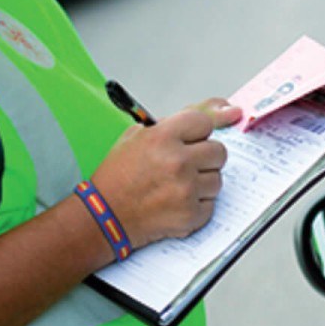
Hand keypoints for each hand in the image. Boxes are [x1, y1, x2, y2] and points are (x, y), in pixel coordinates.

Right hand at [91, 99, 241, 245]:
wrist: (104, 215)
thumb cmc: (118, 177)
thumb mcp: (136, 136)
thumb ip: (172, 124)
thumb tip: (220, 110)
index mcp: (163, 137)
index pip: (205, 123)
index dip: (197, 132)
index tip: (191, 140)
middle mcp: (178, 161)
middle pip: (218, 151)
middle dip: (205, 157)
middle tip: (186, 165)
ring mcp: (186, 189)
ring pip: (217, 179)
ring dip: (202, 183)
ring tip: (177, 186)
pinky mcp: (190, 214)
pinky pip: (211, 204)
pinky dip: (197, 205)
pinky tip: (176, 203)